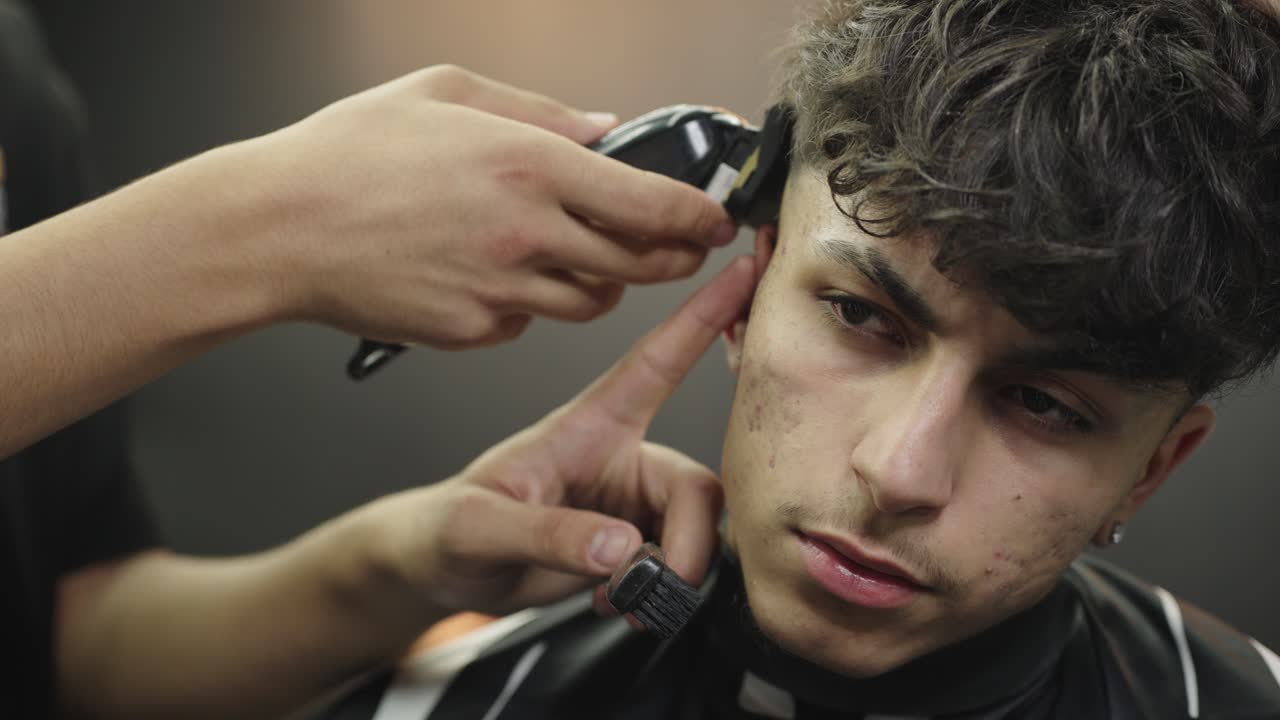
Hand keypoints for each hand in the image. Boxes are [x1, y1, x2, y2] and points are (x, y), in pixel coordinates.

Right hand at [252, 65, 735, 348]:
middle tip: (674, 245)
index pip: (652, 204)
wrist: (277, 228)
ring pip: (591, 301)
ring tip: (576, 248)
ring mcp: (501, 290)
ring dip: (602, 279)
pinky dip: (534, 301)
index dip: (699, 216)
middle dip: (670, 256)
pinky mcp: (473, 331)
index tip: (714, 217)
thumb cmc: (348, 154)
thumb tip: (601, 131)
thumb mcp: (446, 92)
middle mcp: (526, 233)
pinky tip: (502, 270)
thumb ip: (539, 111)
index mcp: (530, 165)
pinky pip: (530, 320)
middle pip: (638, 264)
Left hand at [363, 255, 756, 617]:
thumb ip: (551, 534)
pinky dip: (657, 592)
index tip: (745, 269)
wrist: (440, 571)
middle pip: (696, 484)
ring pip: (697, 528)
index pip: (656, 360)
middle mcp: (622, 457)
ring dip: (671, 573)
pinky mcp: (635, 543)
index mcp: (588, 425)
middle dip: (689, 541)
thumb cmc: (448, 526)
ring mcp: (632, 502)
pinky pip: (679, 563)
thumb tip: (622, 548)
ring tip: (621, 597)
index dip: (703, 313)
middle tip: (655, 584)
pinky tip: (615, 601)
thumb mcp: (482, 526)